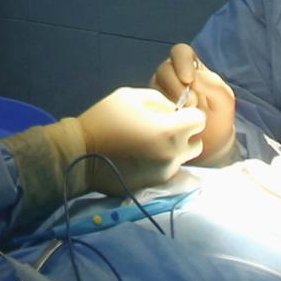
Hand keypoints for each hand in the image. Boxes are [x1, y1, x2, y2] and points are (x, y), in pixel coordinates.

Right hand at [72, 86, 204, 193]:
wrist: (80, 154)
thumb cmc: (104, 119)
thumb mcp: (130, 96)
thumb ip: (159, 99)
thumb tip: (174, 110)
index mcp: (168, 130)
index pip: (200, 120)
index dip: (188, 113)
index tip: (174, 113)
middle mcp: (172, 154)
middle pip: (197, 142)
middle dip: (185, 133)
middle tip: (163, 129)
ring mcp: (165, 172)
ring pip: (185, 158)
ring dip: (176, 149)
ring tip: (152, 144)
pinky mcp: (156, 184)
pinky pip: (170, 170)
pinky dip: (163, 162)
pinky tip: (143, 156)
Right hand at [151, 43, 236, 160]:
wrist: (210, 145)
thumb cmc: (218, 118)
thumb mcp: (224, 101)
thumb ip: (213, 86)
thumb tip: (192, 78)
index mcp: (192, 67)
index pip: (181, 52)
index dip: (182, 62)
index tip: (189, 80)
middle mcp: (173, 75)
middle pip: (164, 69)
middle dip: (176, 86)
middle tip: (191, 105)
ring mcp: (161, 91)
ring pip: (154, 85)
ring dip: (169, 100)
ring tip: (184, 116)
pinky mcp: (152, 107)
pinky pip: (148, 103)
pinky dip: (160, 111)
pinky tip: (172, 122)